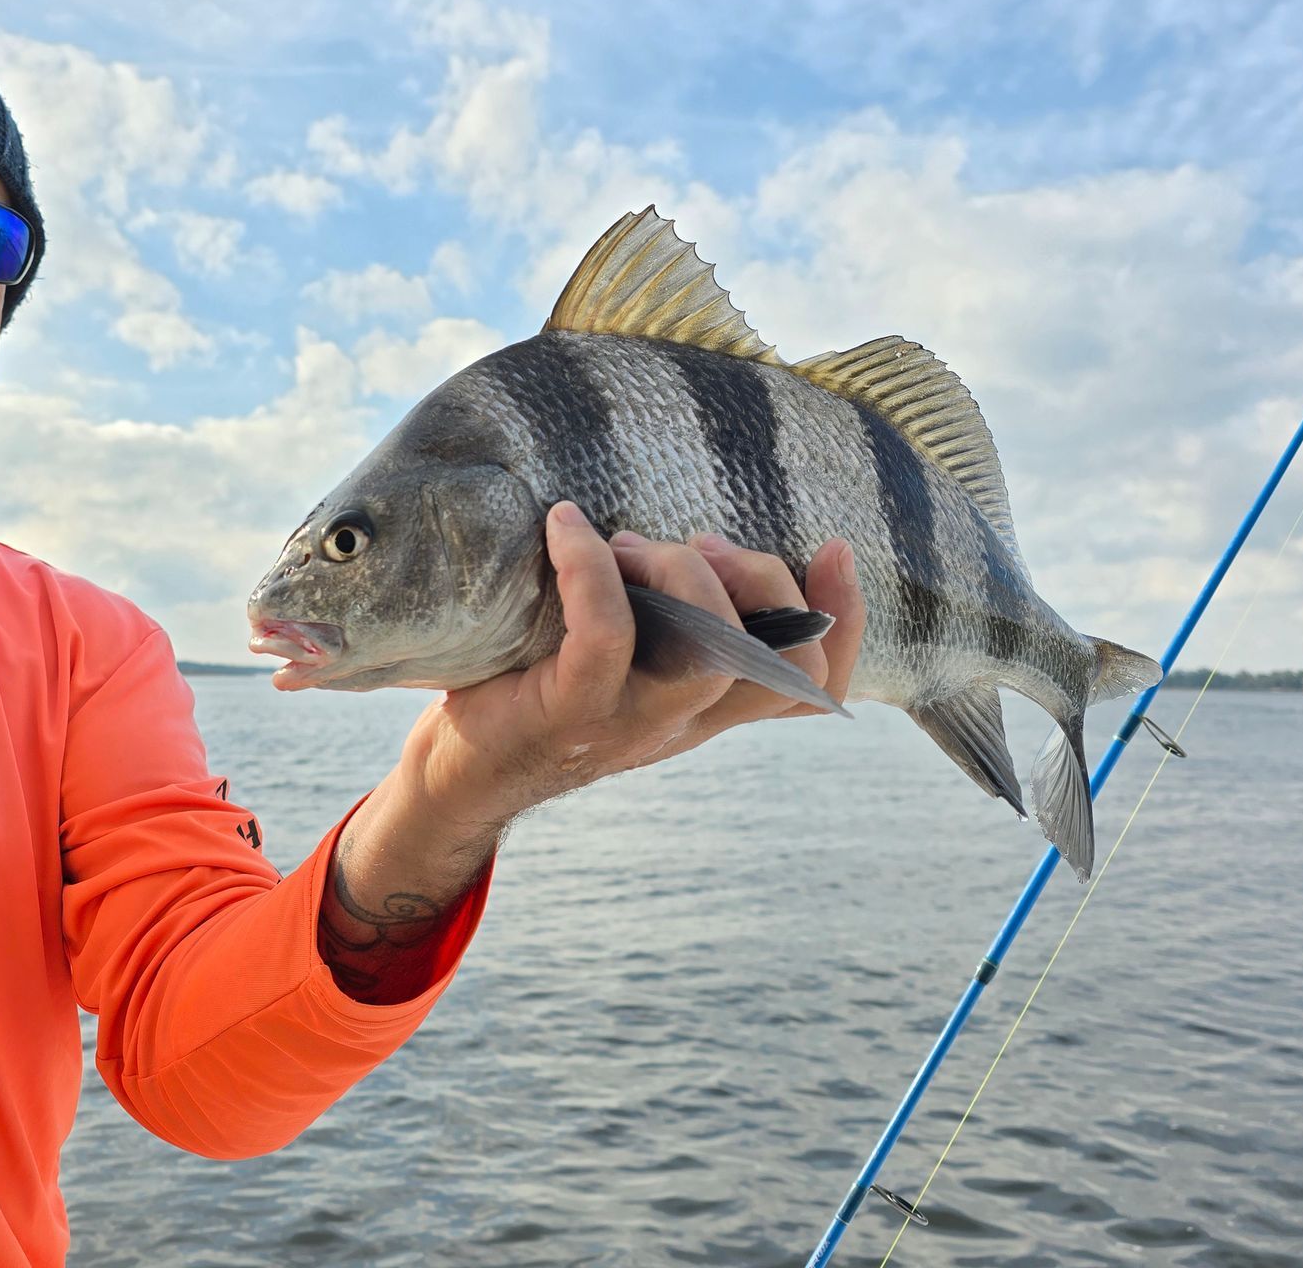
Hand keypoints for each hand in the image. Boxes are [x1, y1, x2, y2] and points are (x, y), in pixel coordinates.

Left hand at [398, 501, 866, 839]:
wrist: (456, 773)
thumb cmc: (534, 692)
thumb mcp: (617, 656)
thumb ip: (663, 616)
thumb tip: (687, 534)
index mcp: (704, 709)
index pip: (810, 688)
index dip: (846, 623)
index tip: (837, 548)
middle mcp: (679, 723)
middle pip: (780, 670)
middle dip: (764, 585)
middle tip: (700, 543)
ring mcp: (628, 723)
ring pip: (708, 654)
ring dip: (682, 575)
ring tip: (630, 541)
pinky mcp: (568, 712)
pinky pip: (606, 633)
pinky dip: (592, 567)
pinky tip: (565, 528)